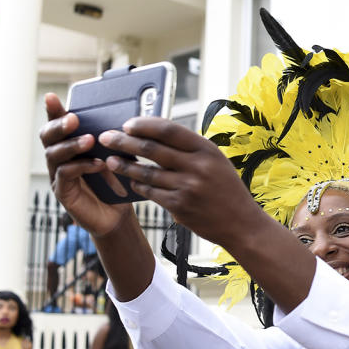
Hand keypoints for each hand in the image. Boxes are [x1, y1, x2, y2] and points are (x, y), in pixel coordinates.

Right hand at [39, 93, 132, 236]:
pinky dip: (81, 166)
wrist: (117, 213)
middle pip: (48, 136)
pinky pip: (65, 174)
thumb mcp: (116, 156)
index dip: (53, 111)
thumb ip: (111, 139)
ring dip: (72, 145)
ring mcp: (57, 175)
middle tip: (73, 119)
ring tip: (89, 140)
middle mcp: (58, 158)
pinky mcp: (63, 191)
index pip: (56, 124)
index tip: (52, 97)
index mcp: (69, 145)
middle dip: (59, 125)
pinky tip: (97, 164)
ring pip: (54, 154)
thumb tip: (122, 118)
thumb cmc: (115, 182)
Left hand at [98, 117, 261, 247]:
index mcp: (207, 150)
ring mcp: (188, 187)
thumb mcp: (216, 162)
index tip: (127, 124)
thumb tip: (156, 134)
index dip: (144, 125)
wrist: (242, 224)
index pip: (169, 130)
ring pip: (146, 172)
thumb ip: (190, 150)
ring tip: (111, 161)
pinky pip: (150, 192)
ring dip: (125, 165)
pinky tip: (130, 181)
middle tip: (107, 138)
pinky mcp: (179, 207)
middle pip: (152, 148)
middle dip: (124, 141)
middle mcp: (198, 167)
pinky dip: (138, 186)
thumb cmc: (226, 190)